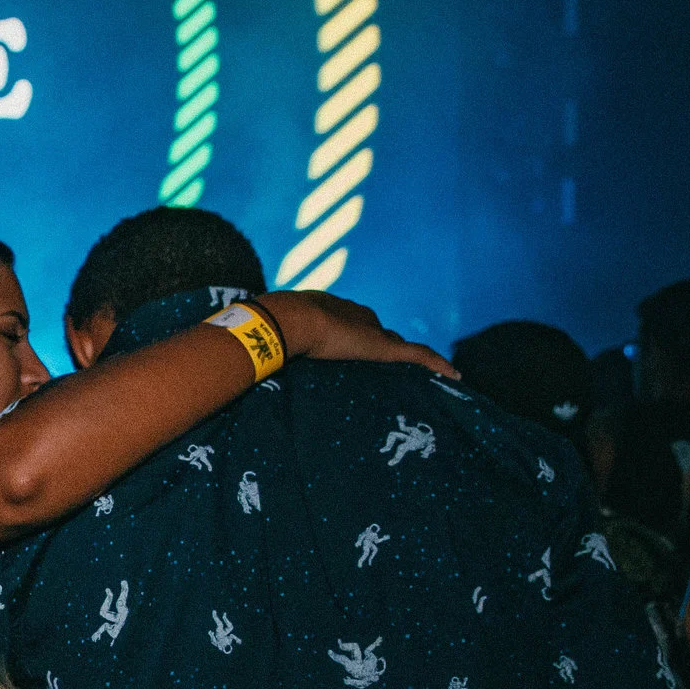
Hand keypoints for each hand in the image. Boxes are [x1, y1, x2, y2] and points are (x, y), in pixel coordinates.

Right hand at [258, 291, 457, 376]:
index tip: (361, 348)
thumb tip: (234, 354)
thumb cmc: (273, 327)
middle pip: (381, 334)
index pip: (355, 325)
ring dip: (414, 359)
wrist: (287, 321)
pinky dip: (437, 365)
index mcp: (333, 312)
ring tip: (427, 373)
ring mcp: (373, 332)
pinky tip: (455, 376)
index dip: (361, 337)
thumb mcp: (270, 338)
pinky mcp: (385, 348)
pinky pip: (420, 357)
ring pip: (402, 347)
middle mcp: (358, 318)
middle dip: (388, 345)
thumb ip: (266, 344)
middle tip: (396, 361)